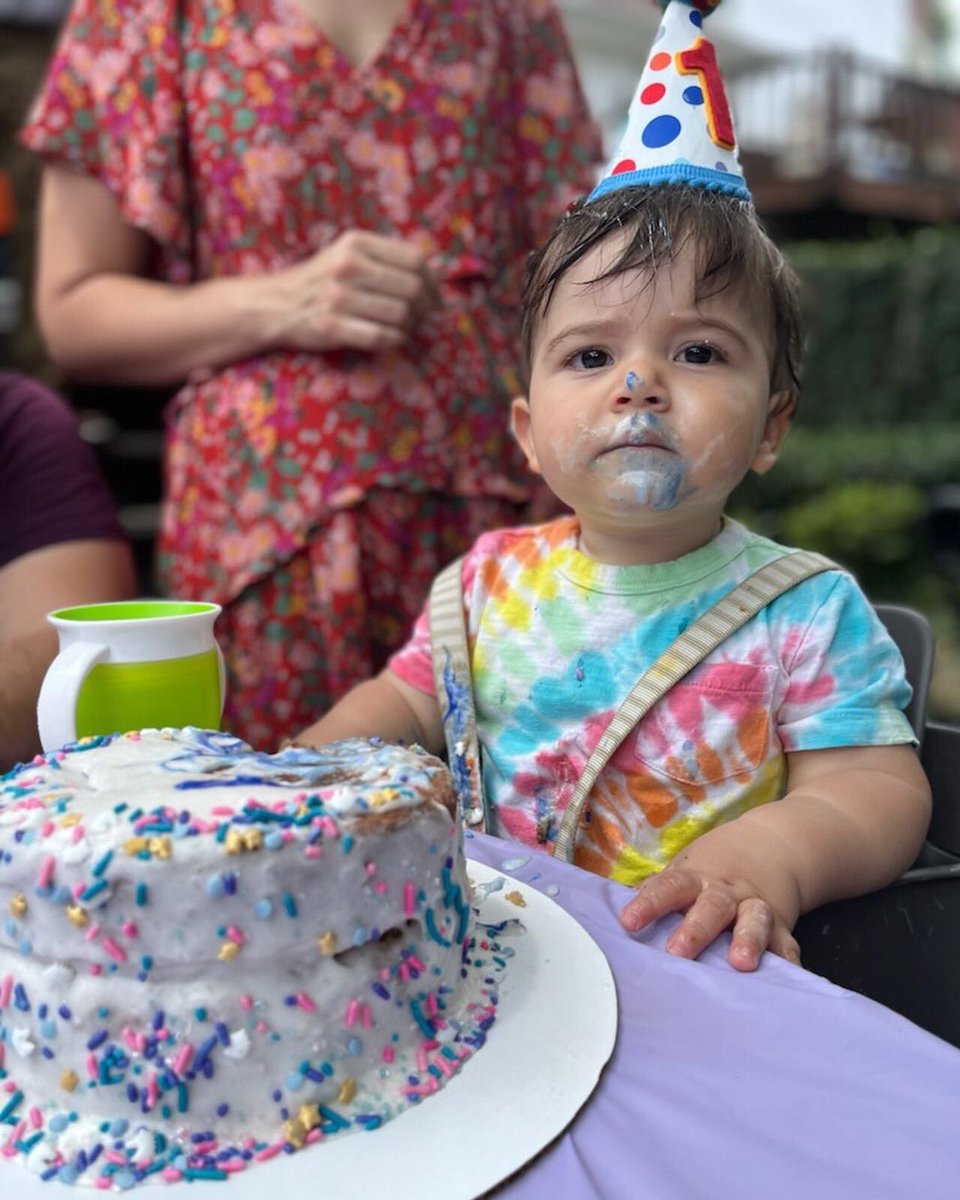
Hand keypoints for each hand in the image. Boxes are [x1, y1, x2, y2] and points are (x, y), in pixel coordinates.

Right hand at [267, 230, 439, 353]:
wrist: (275, 304)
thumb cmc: (322, 281)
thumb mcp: (350, 255)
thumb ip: (387, 259)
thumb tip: (436, 275)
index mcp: (357, 243)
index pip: (416, 259)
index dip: (433, 282)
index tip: (435, 298)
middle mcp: (348, 265)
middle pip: (412, 288)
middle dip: (425, 308)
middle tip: (422, 318)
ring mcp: (338, 296)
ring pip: (401, 314)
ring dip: (409, 326)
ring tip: (400, 328)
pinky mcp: (332, 326)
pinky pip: (382, 337)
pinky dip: (394, 341)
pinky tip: (389, 339)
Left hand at [619, 864, 800, 971]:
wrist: (773, 844)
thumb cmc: (715, 866)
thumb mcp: (686, 869)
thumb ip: (661, 891)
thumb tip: (621, 914)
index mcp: (695, 877)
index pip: (668, 887)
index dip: (648, 904)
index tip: (628, 922)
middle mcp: (725, 891)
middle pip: (711, 906)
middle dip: (695, 930)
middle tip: (677, 952)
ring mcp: (755, 906)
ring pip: (753, 919)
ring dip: (747, 940)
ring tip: (740, 963)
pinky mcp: (781, 923)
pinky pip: (786, 942)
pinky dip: (787, 959)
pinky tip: (787, 974)